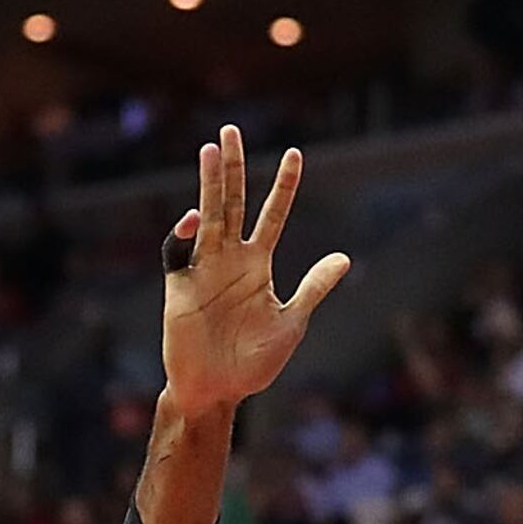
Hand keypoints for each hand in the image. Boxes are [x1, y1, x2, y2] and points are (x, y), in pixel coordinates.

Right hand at [159, 126, 349, 418]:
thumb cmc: (253, 363)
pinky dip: (184, 236)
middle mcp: (230, 260)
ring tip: (210, 150)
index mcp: (257, 265)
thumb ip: (314, 288)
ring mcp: (203, 269)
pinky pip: (177, 252)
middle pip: (232, 203)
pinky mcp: (179, 286)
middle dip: (232, 168)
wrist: (218, 392)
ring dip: (208, 184)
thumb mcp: (292, 323)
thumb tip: (344, 258)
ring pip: (207, 216)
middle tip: (231, 131)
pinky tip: (196, 220)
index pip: (272, 215)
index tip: (295, 154)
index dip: (283, 186)